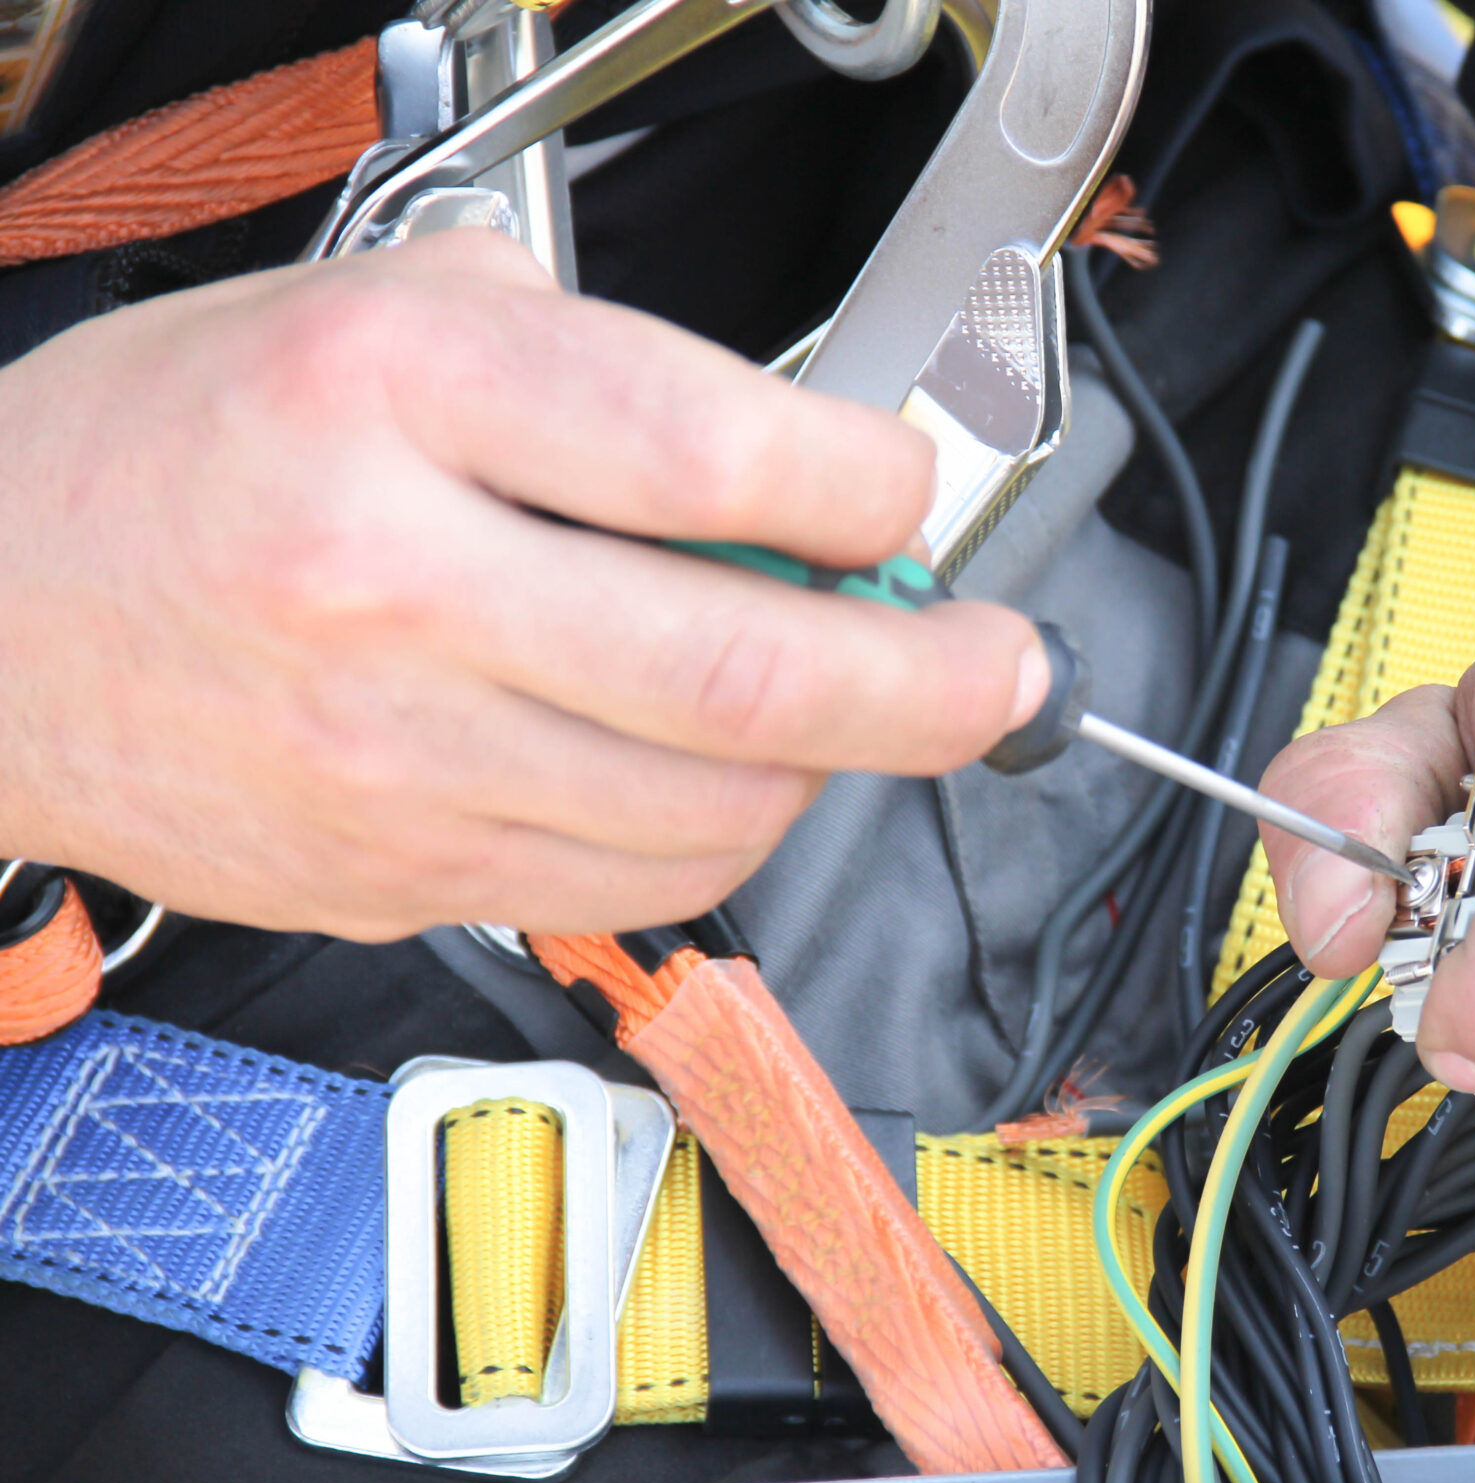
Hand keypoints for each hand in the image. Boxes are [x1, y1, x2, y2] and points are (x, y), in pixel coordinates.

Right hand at [0, 230, 1046, 937]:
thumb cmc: (177, 453)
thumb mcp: (373, 314)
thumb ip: (594, 365)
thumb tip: (798, 464)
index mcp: (387, 399)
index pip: (706, 457)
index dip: (866, 490)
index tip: (905, 499)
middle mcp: (394, 587)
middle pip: (749, 671)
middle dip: (935, 680)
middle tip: (1004, 666)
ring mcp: (396, 757)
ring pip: (719, 805)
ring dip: (836, 760)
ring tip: (849, 702)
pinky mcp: (403, 872)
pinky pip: (642, 883)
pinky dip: (731, 827)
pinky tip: (726, 767)